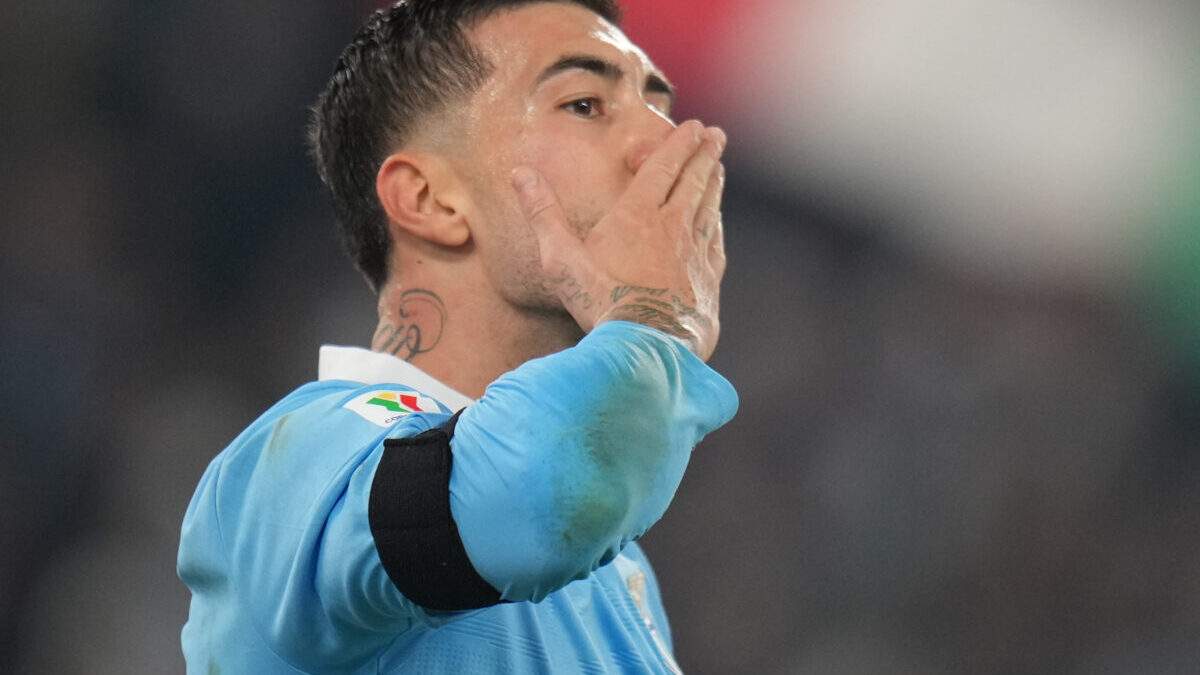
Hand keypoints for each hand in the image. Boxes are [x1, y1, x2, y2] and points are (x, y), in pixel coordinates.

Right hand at [512, 120, 726, 360]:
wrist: (648, 347)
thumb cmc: (600, 302)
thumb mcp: (561, 258)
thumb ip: (542, 213)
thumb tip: (520, 172)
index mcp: (638, 215)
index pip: (664, 168)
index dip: (679, 144)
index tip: (694, 126)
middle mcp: (673, 227)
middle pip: (694, 181)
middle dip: (705, 154)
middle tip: (716, 135)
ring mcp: (694, 254)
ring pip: (708, 208)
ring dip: (714, 183)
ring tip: (719, 167)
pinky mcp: (707, 281)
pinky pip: (715, 243)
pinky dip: (717, 225)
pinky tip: (717, 222)